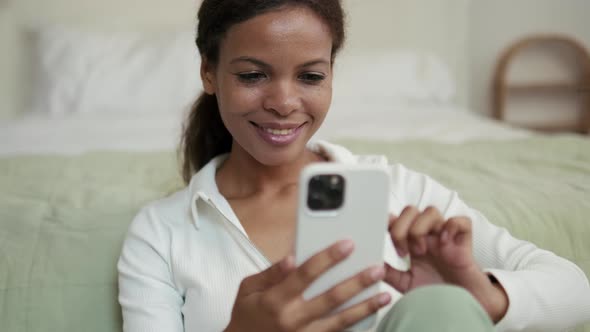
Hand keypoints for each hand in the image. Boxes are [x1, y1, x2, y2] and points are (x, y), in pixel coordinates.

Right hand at [225, 240, 391, 331]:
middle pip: (330, 298)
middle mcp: (293, 319)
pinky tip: (371, 317)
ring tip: (384, 295)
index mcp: (276, 300)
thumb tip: (292, 258)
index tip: (347, 244)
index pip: (305, 274)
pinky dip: (355, 326)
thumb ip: (270, 273)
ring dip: (365, 307)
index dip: (328, 258)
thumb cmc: (246, 316)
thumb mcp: (247, 290)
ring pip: (340, 321)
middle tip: (377, 268)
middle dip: (356, 282)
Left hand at [385, 206, 507, 321]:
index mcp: (412, 242)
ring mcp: (445, 237)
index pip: (398, 218)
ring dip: (421, 228)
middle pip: (411, 210)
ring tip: (421, 251)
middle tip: (403, 252)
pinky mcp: (464, 243)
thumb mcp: (406, 284)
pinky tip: (444, 243)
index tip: (381, 237)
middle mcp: (428, 236)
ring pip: (431, 211)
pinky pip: (461, 221)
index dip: (388, 221)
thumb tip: (371, 263)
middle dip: (401, 227)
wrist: (463, 307)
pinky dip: (451, 227)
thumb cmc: (437, 294)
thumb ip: (389, 273)